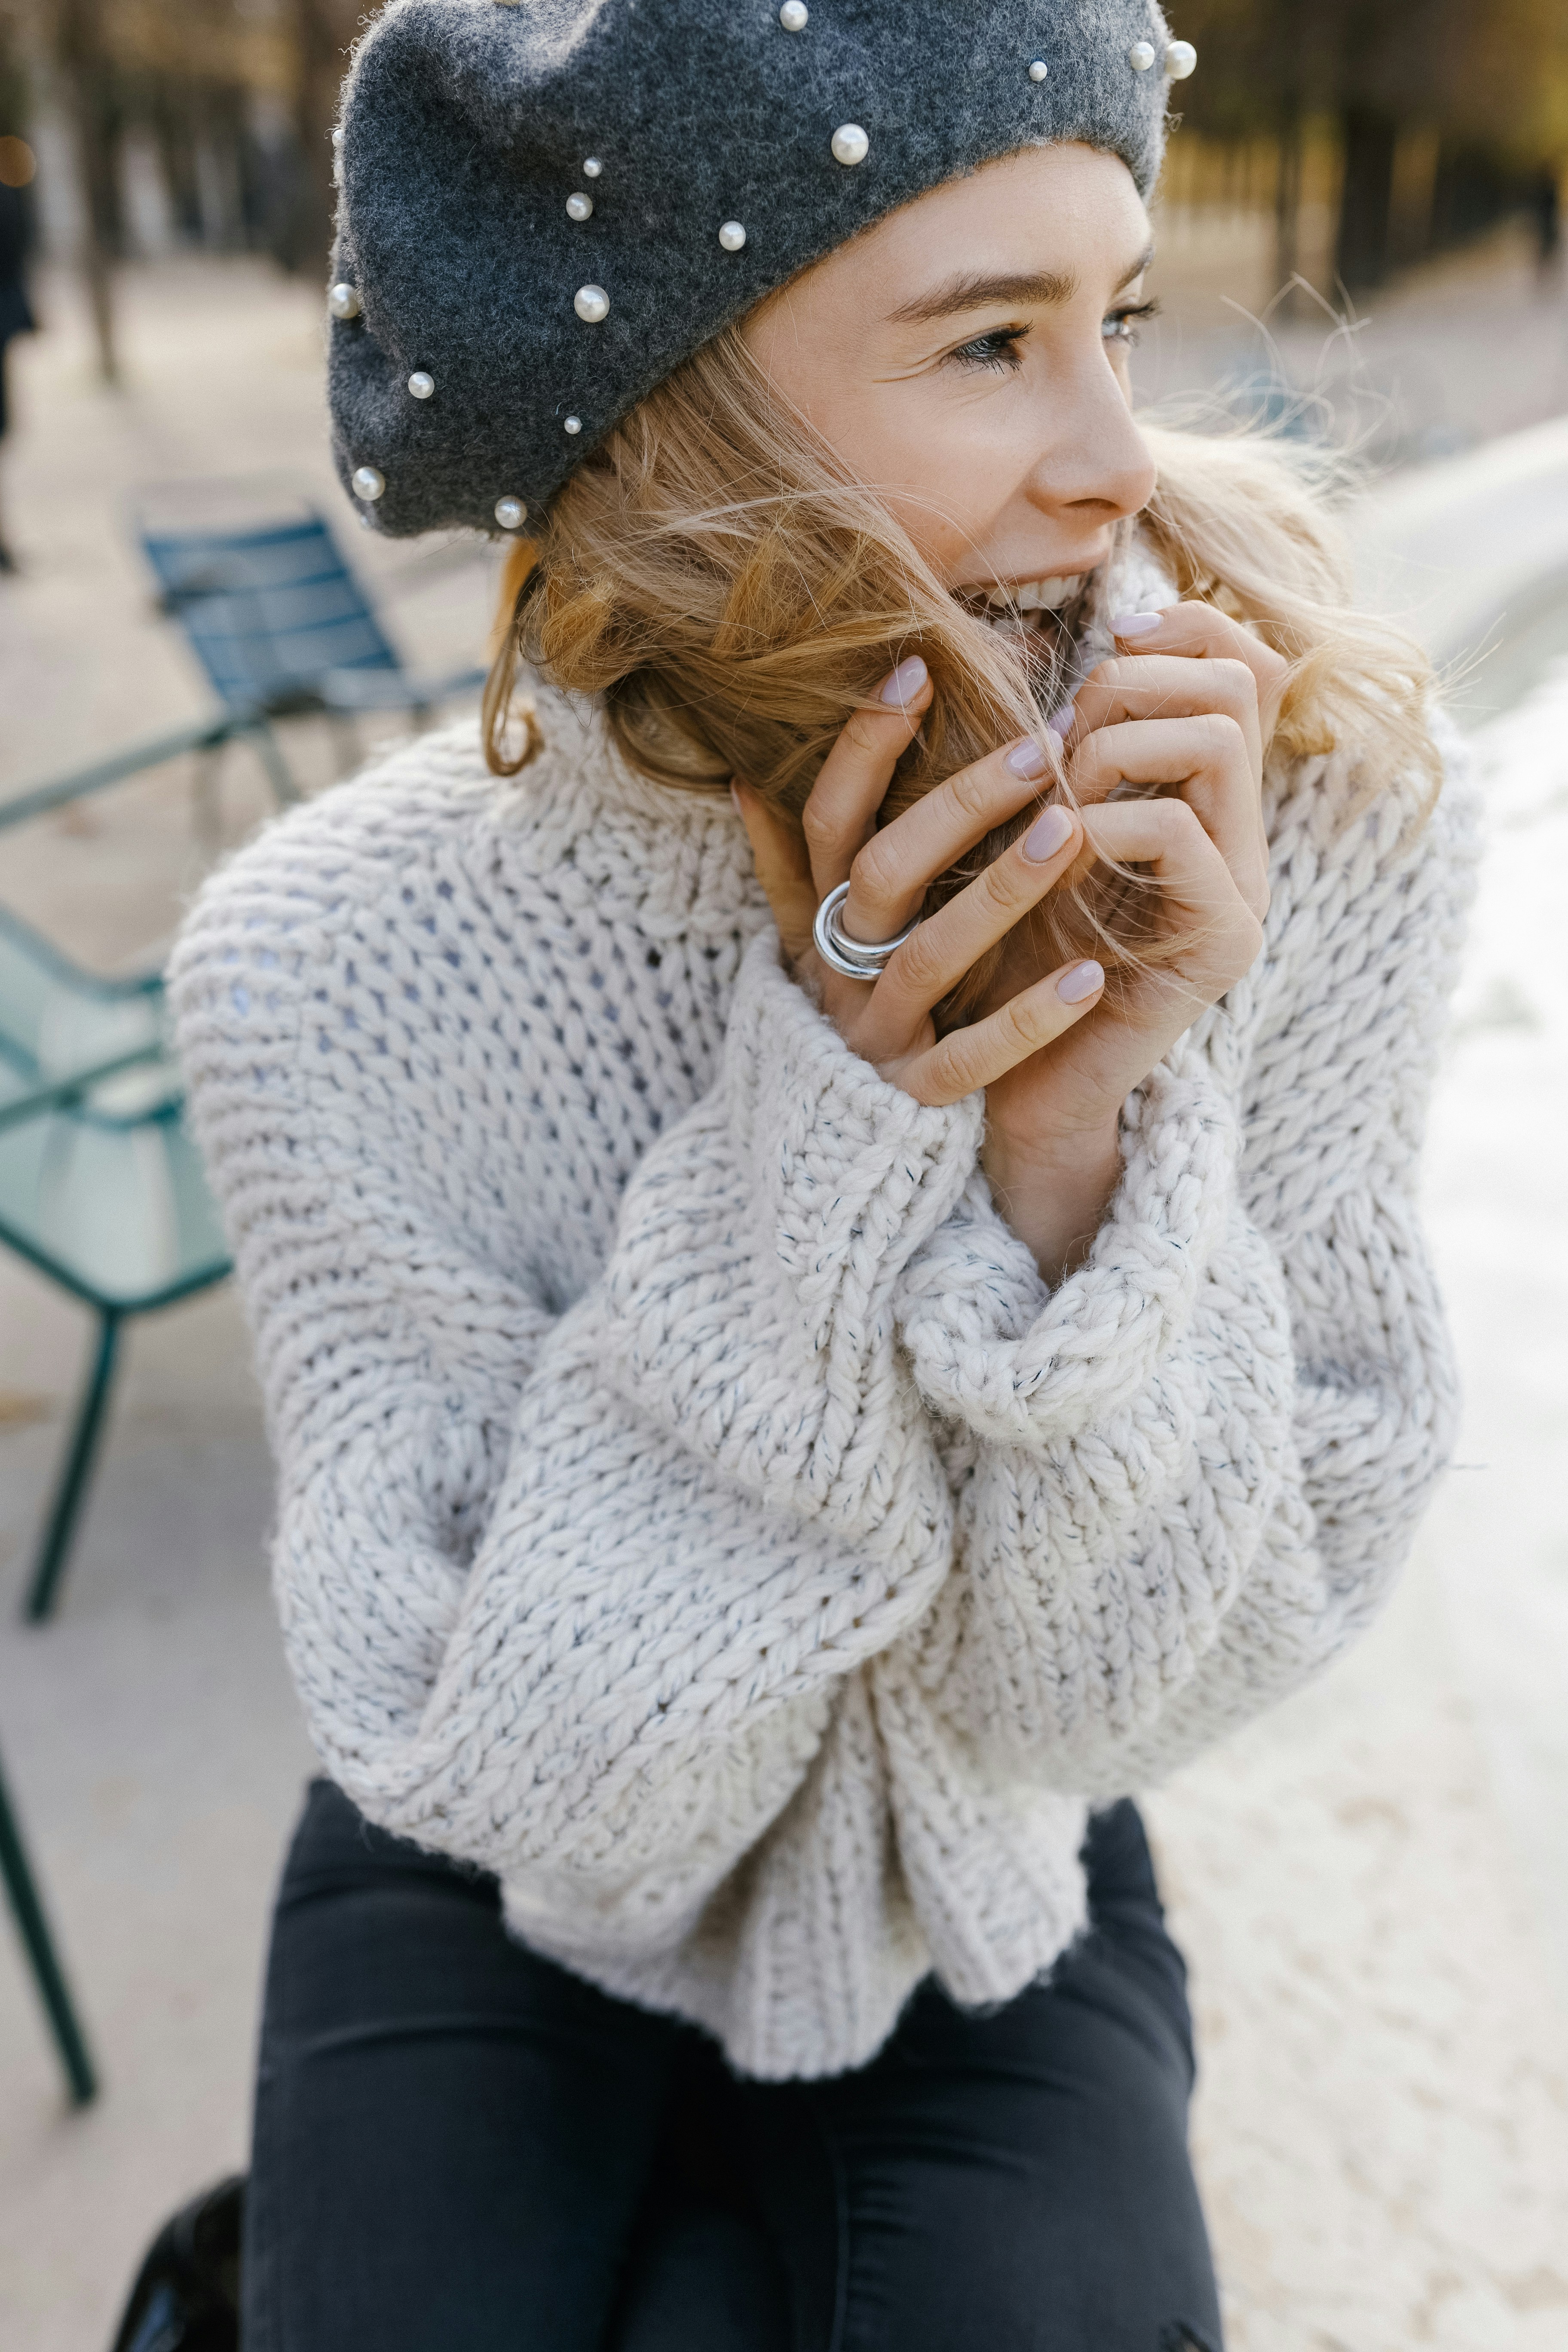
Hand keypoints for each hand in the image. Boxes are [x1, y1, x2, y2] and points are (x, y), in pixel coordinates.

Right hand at [733, 657, 1107, 1109]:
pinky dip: (1028, 1020)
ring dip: (999, 892)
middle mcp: (837, 973)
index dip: (864, 746)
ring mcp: (875, 1036)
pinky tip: (1089, 977)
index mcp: (818, 921)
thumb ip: (785, 865)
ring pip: (928, 957)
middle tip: (1036, 745)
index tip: (919, 669)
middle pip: (882, 875)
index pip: (829, 819)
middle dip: (956, 806)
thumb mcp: (804, 942)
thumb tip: (745, 773)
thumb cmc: (845, 1015)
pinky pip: (970, 1059)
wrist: (830, 1155)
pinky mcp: (915, 1100)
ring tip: (1070, 831)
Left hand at [980, 601, 1286, 1273]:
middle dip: (1128, 690)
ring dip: (1110, 752)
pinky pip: (1175, 833)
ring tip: (1053, 808)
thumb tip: (1054, 645)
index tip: (1101, 642)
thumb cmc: (1014, 954)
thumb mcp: (1034, 831)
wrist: (1025, 1086)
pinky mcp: (1221, 944)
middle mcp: (1244, 837)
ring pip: (1212, 743)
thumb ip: (1064, 750)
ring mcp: (1243, 891)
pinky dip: (1100, 826)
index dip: (1180, 626)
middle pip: (1236, 685)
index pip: (1246, 662)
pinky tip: (1056, 860)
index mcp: (1210, 802)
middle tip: (1058, 749)